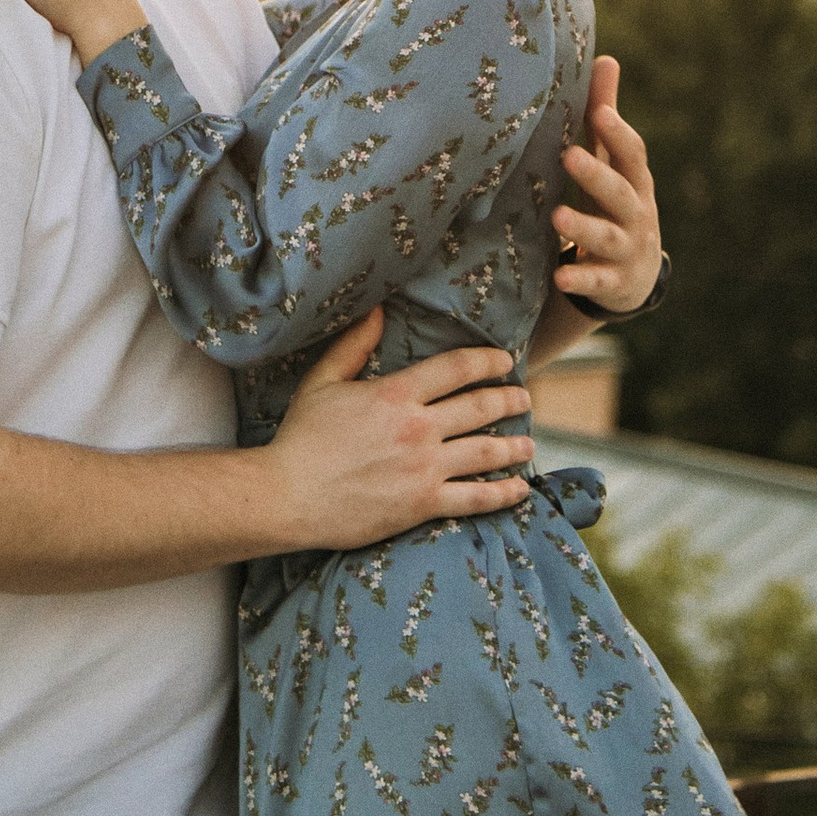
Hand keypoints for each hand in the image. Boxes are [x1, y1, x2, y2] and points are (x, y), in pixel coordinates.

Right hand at [258, 315, 532, 550]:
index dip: (486, 361)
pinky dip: (502, 493)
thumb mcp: (322, 382)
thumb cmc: (302, 437)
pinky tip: (519, 489)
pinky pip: (474, 499)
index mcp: (396, 394)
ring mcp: (424, 468)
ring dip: (514, 446)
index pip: (456, 369)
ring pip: (485, 452)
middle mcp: (418, 428)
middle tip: (524, 399)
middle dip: (508, 400)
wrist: (288, 495)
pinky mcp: (423, 504)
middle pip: (479, 408)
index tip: (504, 361)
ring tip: (528, 442)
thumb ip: (353, 345)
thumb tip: (377, 311)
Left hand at [551, 55, 664, 319]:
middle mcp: (636, 214)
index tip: (599, 112)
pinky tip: (558, 279)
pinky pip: (598, 282)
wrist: (635, 274)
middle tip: (568, 156)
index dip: (618, 133)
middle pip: (620, 192)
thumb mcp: (614, 164)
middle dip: (597, 175)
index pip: (632, 154)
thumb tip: (605, 58)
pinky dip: (581, 280)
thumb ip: (606, 117)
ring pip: (608, 238)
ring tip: (558, 217)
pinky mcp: (614, 283)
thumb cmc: (614, 201)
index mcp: (635, 180)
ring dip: (584, 228)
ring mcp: (627, 250)